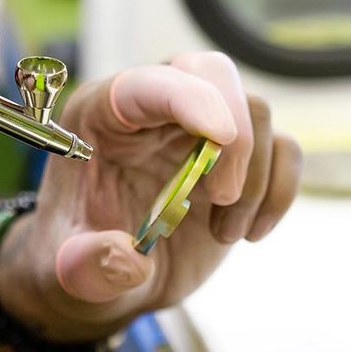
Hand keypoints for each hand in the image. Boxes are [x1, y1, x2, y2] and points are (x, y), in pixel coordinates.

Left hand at [0, 52, 300, 340]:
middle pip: (212, 72)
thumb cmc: (74, 258)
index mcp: (101, 115)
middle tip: (222, 197)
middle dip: (232, 131)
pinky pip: (283, 148)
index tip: (220, 137)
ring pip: (255, 112)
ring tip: (222, 234)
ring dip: (252, 180)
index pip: (147, 83)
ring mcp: (198, 127)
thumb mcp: (66, 270)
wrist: (105, 279)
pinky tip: (248, 232)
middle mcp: (153, 107)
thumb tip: (126, 260)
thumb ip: (87, 264)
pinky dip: (280, 191)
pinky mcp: (237, 157)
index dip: (187, 98)